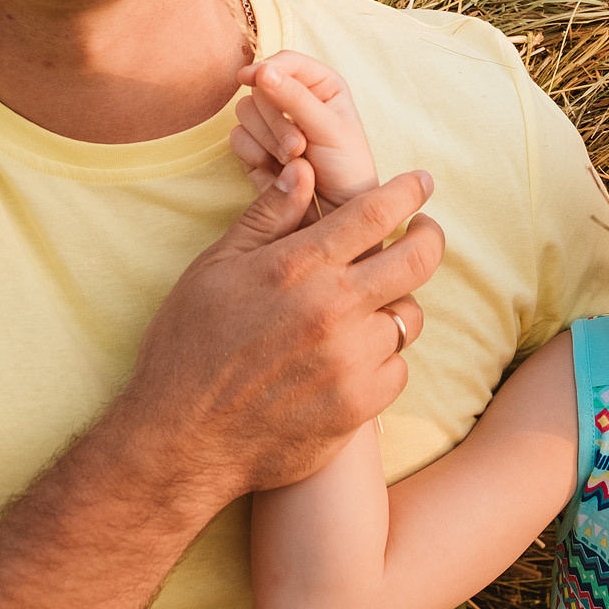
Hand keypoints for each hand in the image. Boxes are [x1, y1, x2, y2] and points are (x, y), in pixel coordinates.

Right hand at [113, 160, 443, 497]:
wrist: (179, 440)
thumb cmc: (188, 346)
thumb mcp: (216, 268)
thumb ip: (267, 217)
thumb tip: (305, 169)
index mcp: (297, 266)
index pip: (375, 212)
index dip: (408, 191)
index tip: (421, 183)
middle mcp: (332, 310)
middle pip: (418, 260)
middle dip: (429, 237)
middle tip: (423, 232)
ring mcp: (349, 362)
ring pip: (408, 318)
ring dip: (395, 306)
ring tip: (369, 307)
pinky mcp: (356, 407)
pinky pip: (397, 370)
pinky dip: (383, 359)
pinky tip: (353, 358)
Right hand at [232, 51, 379, 216]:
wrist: (335, 213)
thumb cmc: (346, 168)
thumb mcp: (328, 129)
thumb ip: (295, 98)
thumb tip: (261, 70)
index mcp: (321, 85)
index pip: (286, 62)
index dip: (268, 68)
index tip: (251, 77)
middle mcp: (293, 99)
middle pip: (261, 88)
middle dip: (276, 120)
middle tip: (298, 147)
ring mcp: (272, 124)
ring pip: (244, 112)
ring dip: (267, 139)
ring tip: (293, 160)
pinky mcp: (255, 148)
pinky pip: (237, 138)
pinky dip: (254, 154)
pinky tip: (275, 169)